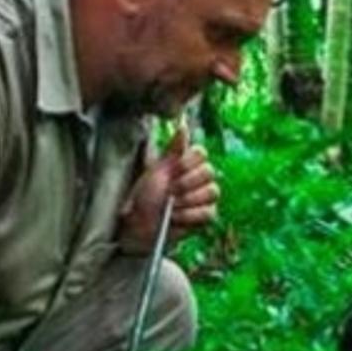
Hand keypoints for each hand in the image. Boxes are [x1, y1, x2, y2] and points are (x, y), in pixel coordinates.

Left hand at [120, 125, 220, 253]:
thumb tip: (183, 126)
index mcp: (187, 163)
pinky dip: (190, 215)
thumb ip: (173, 149)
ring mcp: (204, 197)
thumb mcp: (156, 170)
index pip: (201, 153)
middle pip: (209, 172)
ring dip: (186, 201)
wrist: (140, 224)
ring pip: (211, 192)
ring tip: (171, 206)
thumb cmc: (145, 196)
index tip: (171, 172)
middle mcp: (199, 178)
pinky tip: (176, 217)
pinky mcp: (206, 216)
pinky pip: (209, 211)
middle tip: (169, 192)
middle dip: (185, 184)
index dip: (187, 163)